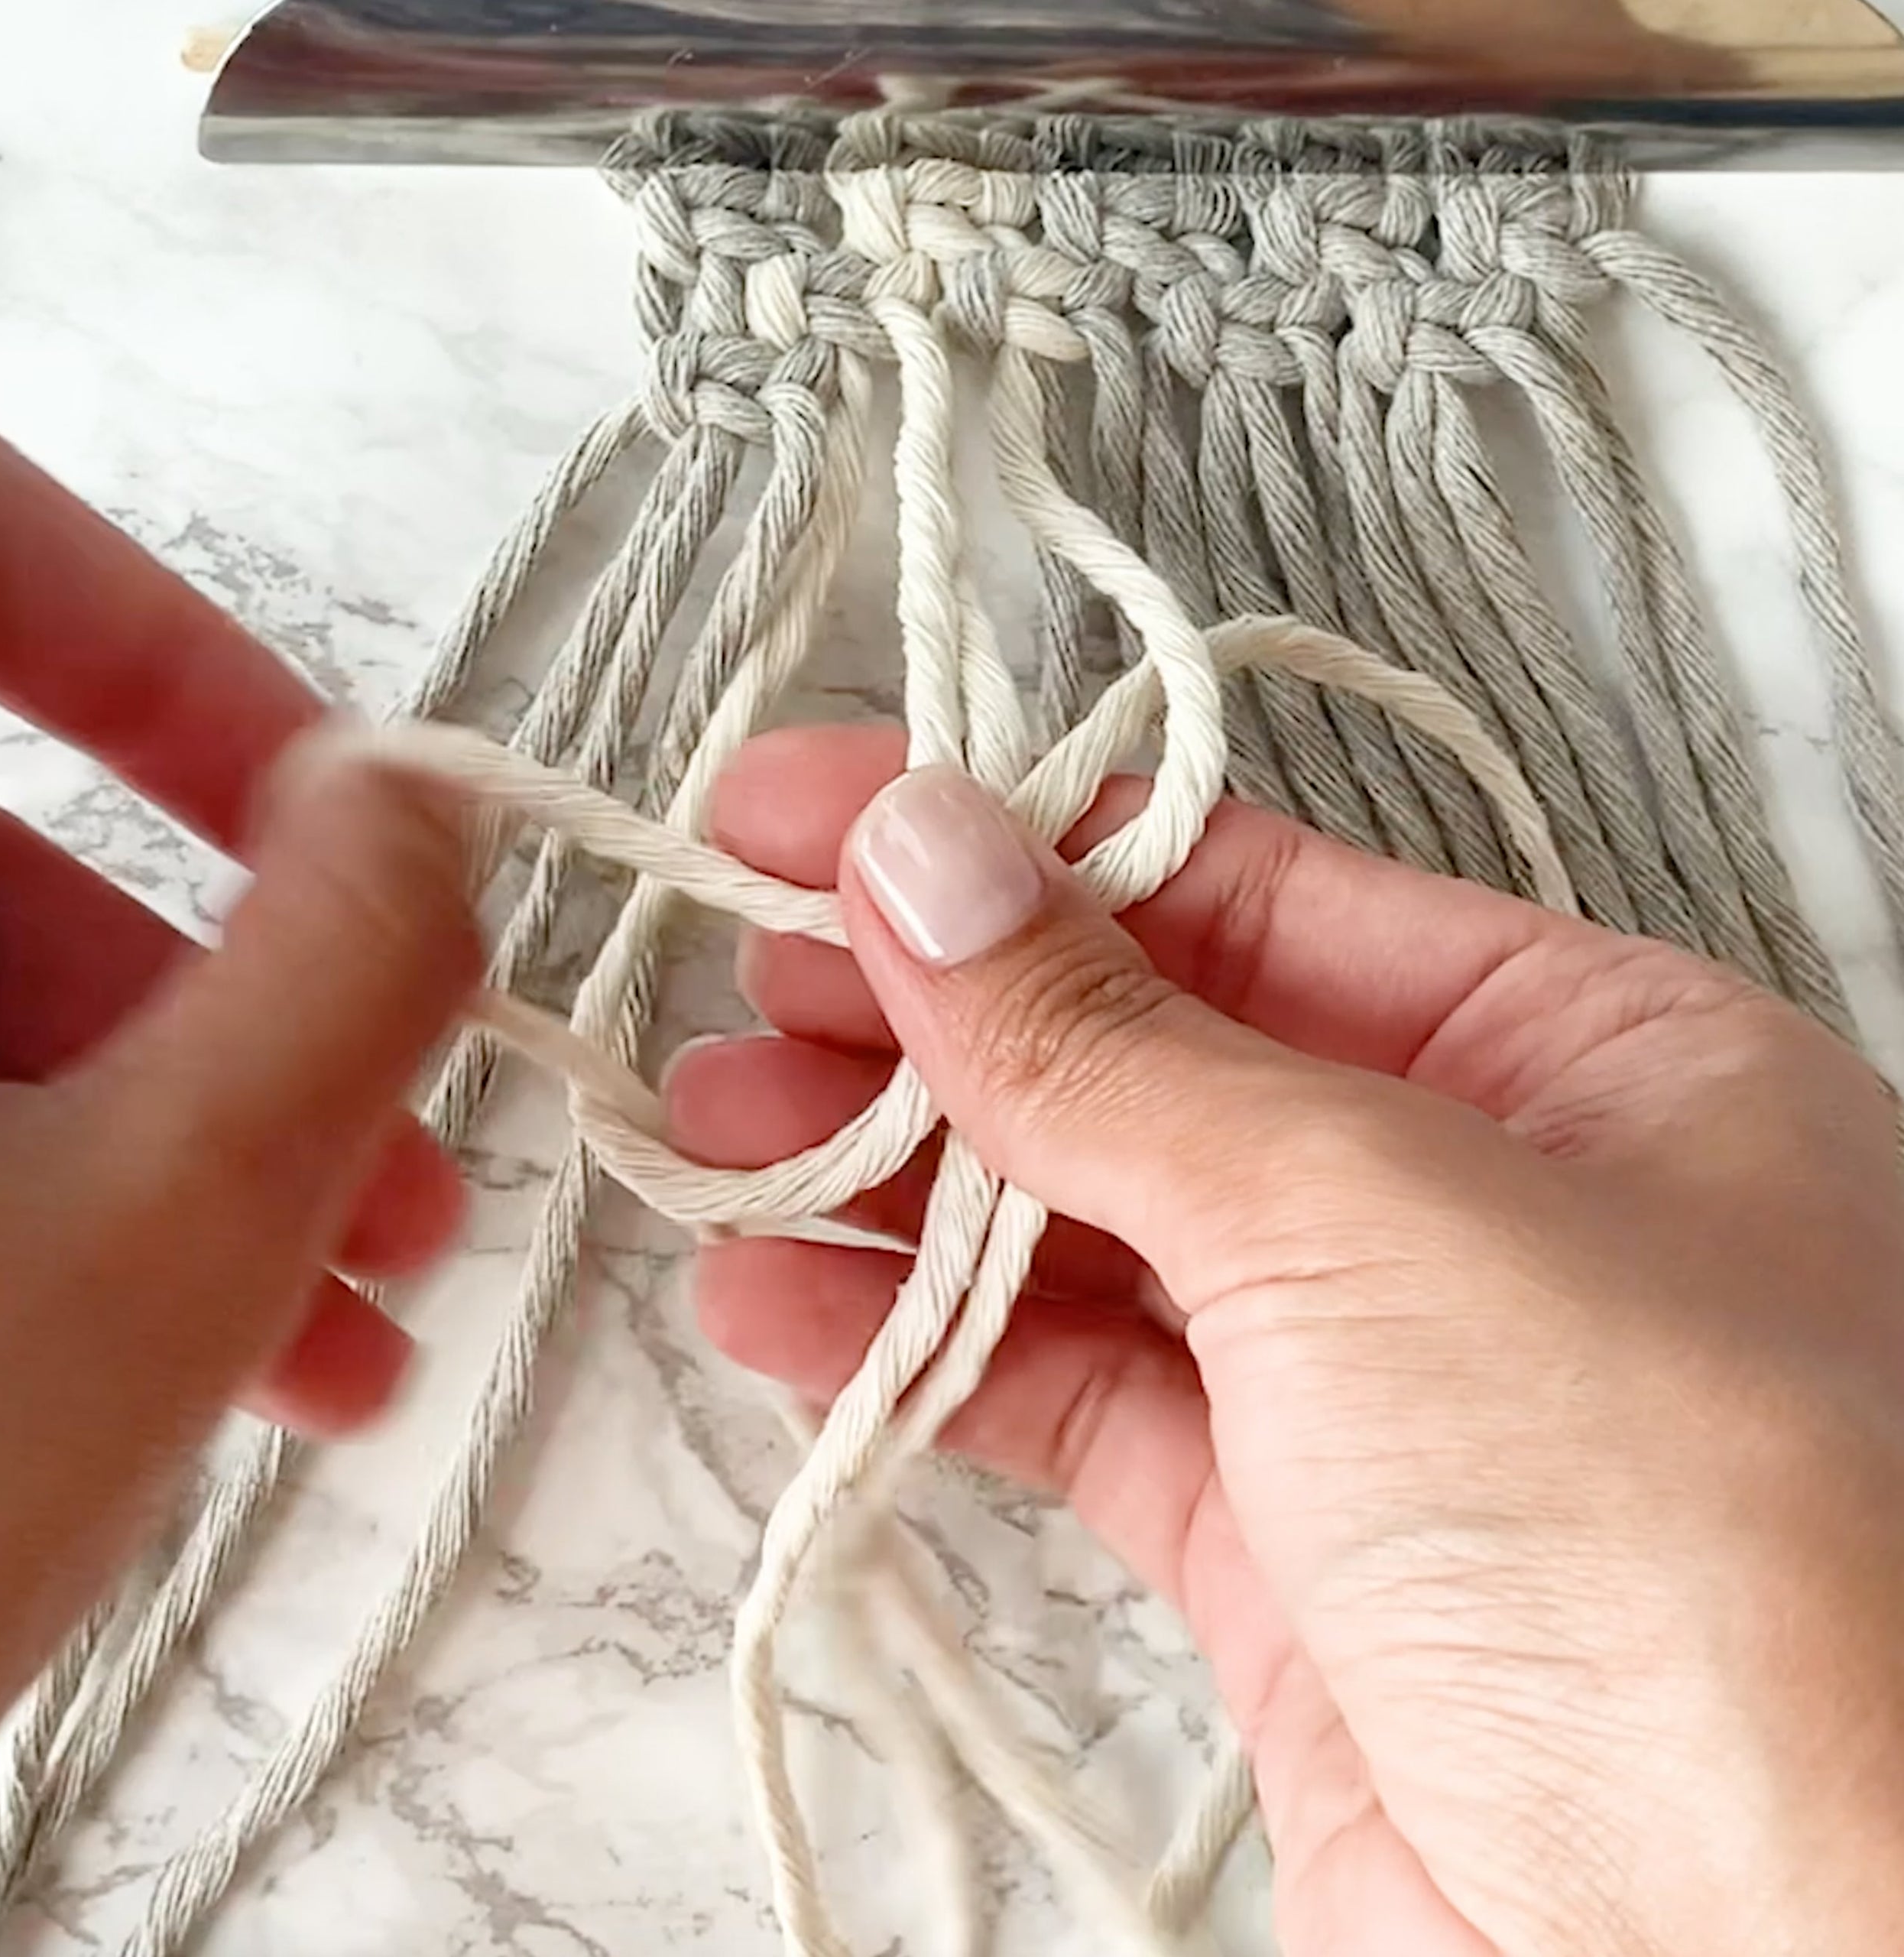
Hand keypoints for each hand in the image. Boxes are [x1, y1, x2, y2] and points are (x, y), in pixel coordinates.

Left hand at [0, 411, 478, 1770]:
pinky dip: (35, 1215)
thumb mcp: (171, 1229)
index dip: (149, 638)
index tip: (330, 811)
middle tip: (395, 1152)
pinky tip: (195, 1366)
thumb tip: (415, 811)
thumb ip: (346, 970)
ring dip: (166, 1146)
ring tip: (342, 1333)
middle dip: (225, 1004)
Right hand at [665, 724, 1903, 1956]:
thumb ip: (1117, 1043)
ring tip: (717, 1131)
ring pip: (1092, 1232)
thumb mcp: (1370, 1211)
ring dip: (893, 1180)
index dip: (1012, 840)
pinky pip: (1073, 1403)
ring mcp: (1381, 1388)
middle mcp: (1491, 1208)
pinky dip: (920, 1348)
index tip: (820, 810)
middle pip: (1152, 1051)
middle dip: (930, 1010)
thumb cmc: (1701, 1567)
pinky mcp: (1289, 1560)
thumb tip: (929, 856)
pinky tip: (784, 1303)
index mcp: (1583, 1056)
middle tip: (743, 967)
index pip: (1246, 886)